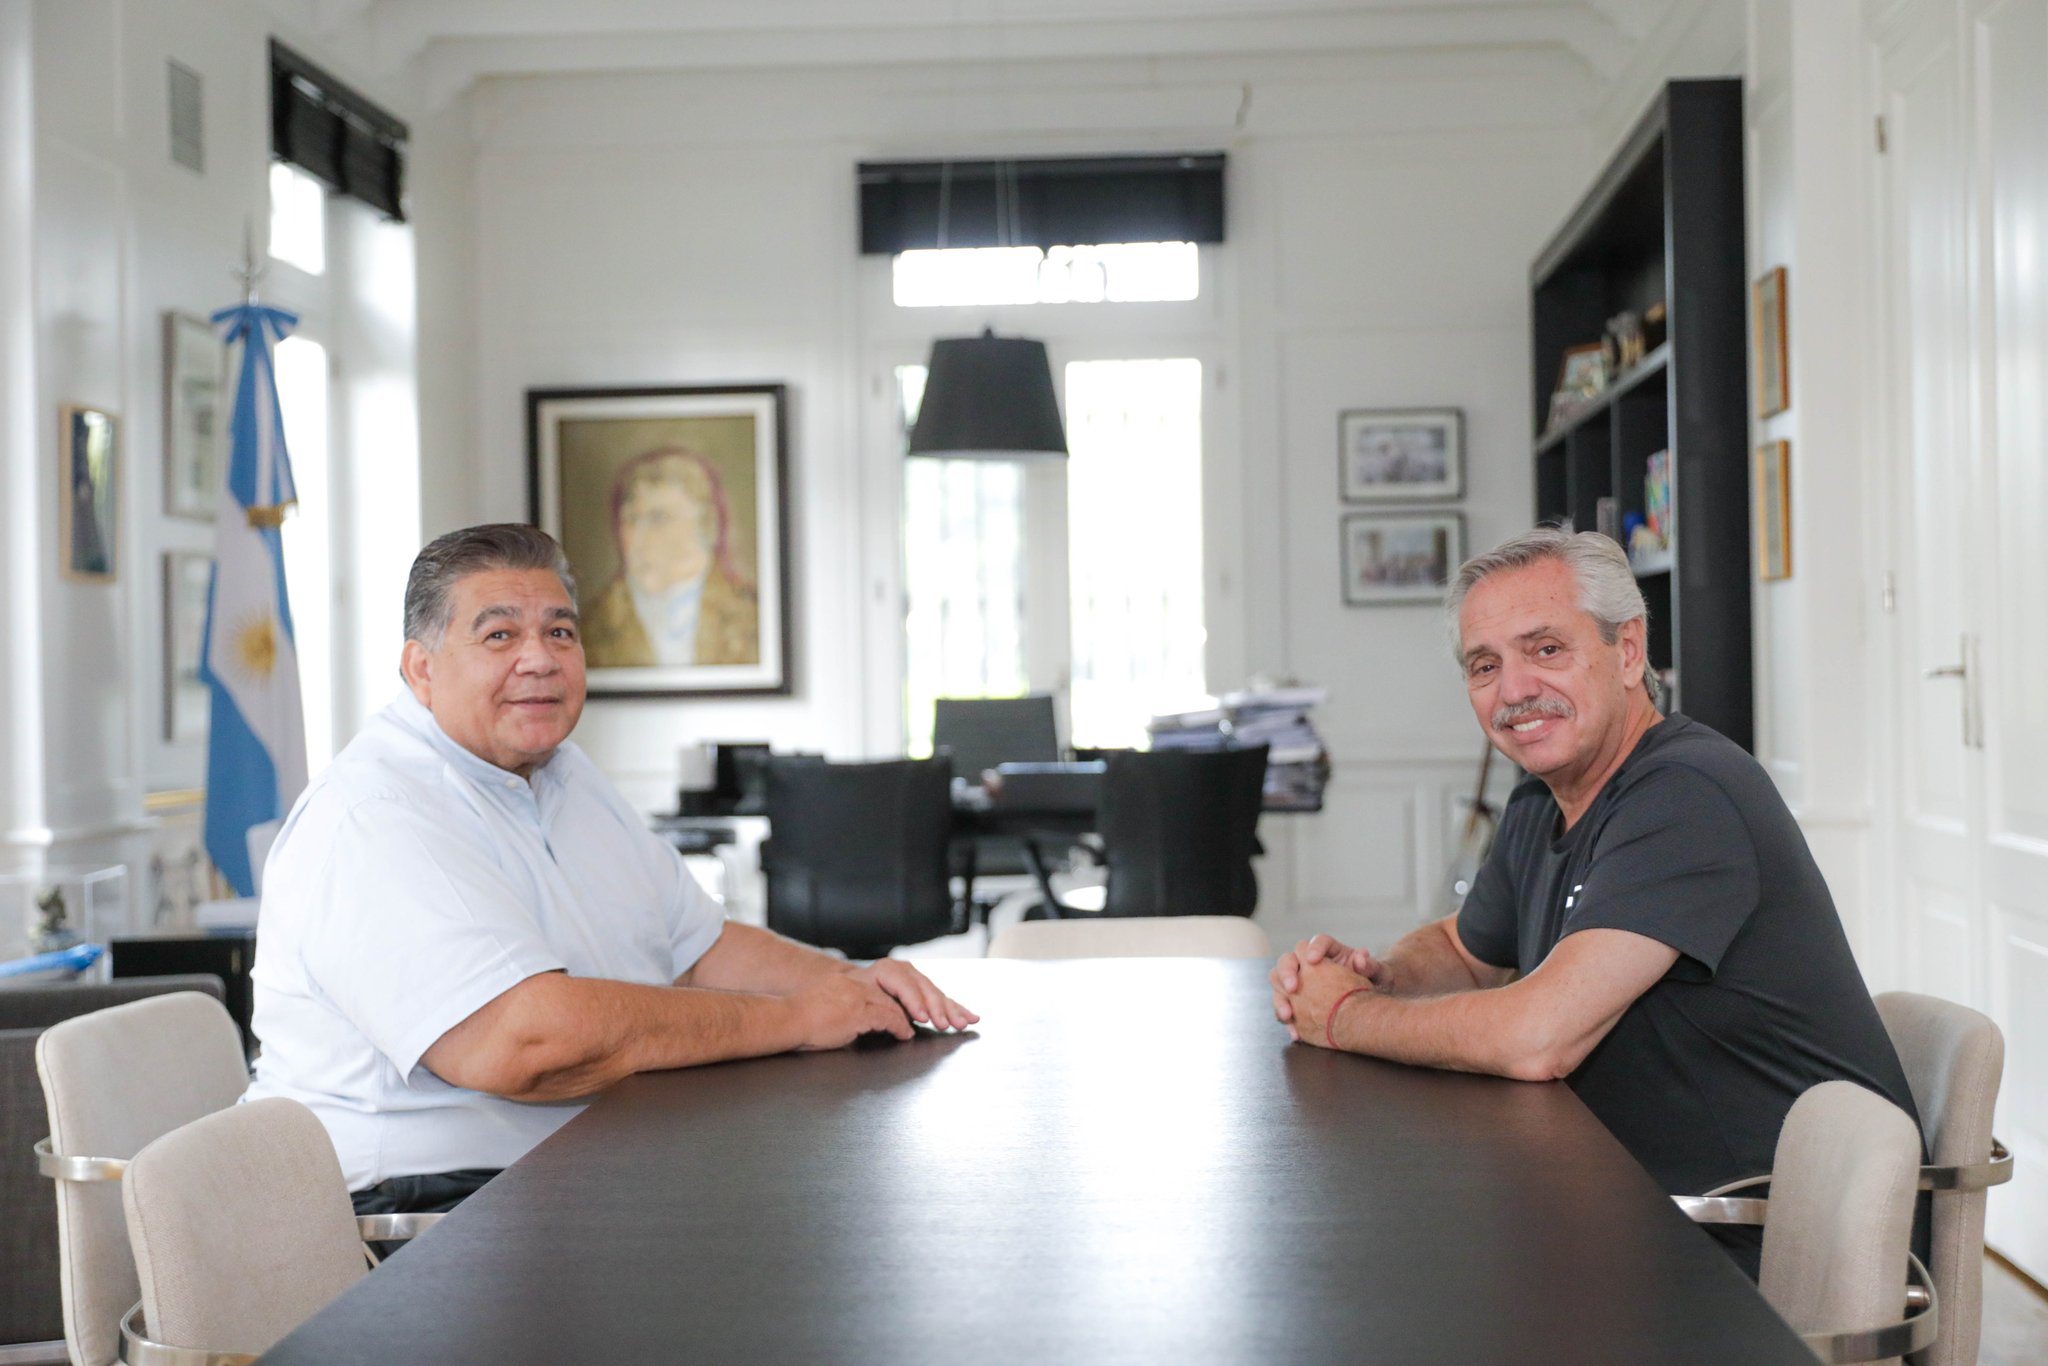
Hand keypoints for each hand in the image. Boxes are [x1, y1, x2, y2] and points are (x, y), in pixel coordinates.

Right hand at [791, 973, 915, 1049]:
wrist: (785, 1019)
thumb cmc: (795, 1020)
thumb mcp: (822, 1006)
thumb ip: (841, 1010)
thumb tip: (850, 1026)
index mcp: (843, 980)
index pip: (875, 987)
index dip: (891, 999)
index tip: (900, 1009)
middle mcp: (853, 983)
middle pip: (888, 992)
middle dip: (905, 1005)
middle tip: (915, 1017)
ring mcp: (856, 996)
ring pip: (891, 1004)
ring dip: (905, 1017)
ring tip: (912, 1028)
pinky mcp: (858, 1011)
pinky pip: (888, 1017)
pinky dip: (899, 1026)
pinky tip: (904, 1034)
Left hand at [849, 959, 979, 1032]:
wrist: (849, 989)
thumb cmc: (850, 996)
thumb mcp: (858, 999)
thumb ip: (879, 1010)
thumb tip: (903, 1026)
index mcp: (886, 970)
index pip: (903, 984)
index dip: (914, 1001)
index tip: (922, 1018)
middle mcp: (904, 972)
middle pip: (925, 988)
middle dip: (938, 1007)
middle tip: (946, 1023)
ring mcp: (916, 980)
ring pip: (937, 994)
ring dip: (951, 1010)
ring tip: (962, 1023)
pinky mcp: (924, 992)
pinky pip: (942, 1000)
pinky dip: (956, 1009)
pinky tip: (970, 1016)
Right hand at [1271, 934, 1388, 1029]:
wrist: (1370, 1005)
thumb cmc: (1375, 983)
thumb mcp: (1379, 974)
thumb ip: (1371, 965)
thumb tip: (1361, 957)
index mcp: (1332, 952)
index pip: (1318, 942)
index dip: (1313, 949)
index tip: (1313, 960)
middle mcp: (1311, 964)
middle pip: (1290, 958)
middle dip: (1287, 971)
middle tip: (1293, 987)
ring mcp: (1301, 982)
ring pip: (1278, 982)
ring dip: (1280, 998)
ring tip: (1288, 1015)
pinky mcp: (1298, 1001)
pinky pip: (1285, 1007)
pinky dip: (1287, 1020)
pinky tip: (1295, 1032)